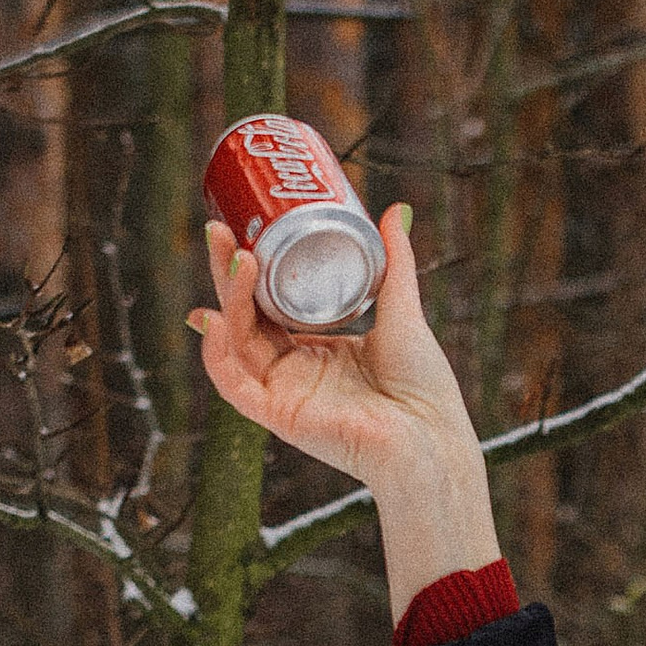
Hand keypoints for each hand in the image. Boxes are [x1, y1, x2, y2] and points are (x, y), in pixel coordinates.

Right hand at [190, 202, 500, 617]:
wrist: (431, 434)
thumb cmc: (424, 387)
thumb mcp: (402, 310)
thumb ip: (395, 263)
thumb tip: (393, 210)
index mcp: (318, 349)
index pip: (269, 302)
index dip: (249, 267)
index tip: (241, 224)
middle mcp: (296, 371)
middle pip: (244, 316)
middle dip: (225, 272)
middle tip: (219, 228)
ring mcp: (285, 394)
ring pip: (235, 343)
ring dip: (226, 299)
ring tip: (236, 258)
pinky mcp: (280, 417)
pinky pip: (233, 387)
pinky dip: (217, 354)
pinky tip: (214, 319)